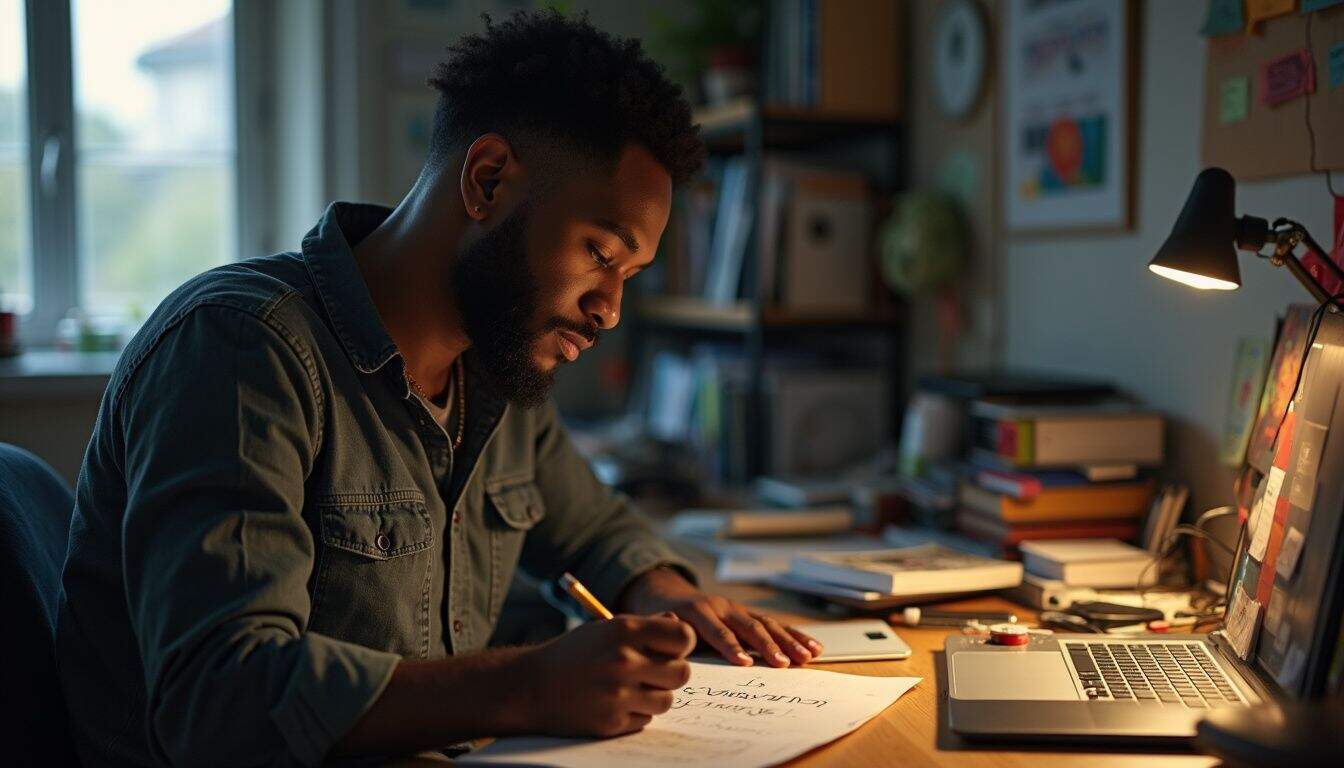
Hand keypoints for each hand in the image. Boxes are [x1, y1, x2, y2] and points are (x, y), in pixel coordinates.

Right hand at [517, 614, 695, 736]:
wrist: (530, 687)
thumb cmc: (573, 653)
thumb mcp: (606, 628)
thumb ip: (645, 627)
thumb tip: (679, 628)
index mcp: (624, 630)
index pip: (684, 637)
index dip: (681, 644)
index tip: (670, 648)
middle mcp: (623, 661)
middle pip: (682, 673)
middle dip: (671, 673)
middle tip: (653, 672)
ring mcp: (618, 695)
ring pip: (666, 700)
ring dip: (654, 696)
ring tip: (630, 688)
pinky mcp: (611, 723)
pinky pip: (646, 720)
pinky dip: (636, 713)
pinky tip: (614, 703)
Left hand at [619, 567, 822, 667]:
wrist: (669, 595)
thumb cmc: (661, 620)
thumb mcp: (653, 625)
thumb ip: (663, 634)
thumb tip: (669, 642)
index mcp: (695, 611)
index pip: (715, 631)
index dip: (729, 646)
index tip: (743, 664)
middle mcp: (720, 606)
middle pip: (748, 626)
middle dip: (768, 645)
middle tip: (784, 664)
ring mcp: (737, 609)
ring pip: (767, 624)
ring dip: (789, 641)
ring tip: (806, 657)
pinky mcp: (749, 614)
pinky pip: (776, 624)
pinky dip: (795, 635)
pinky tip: (814, 647)